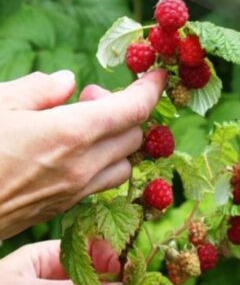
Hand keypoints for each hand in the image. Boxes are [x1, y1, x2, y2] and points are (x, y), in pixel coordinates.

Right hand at [0, 69, 165, 239]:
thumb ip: (36, 90)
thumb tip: (68, 82)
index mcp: (70, 134)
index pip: (132, 111)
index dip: (151, 90)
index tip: (157, 75)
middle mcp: (82, 167)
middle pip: (134, 137)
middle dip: (124, 112)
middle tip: (90, 97)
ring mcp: (74, 192)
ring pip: (124, 164)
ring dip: (116, 142)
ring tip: (81, 126)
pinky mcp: (62, 209)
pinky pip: (101, 184)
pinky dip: (102, 163)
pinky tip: (71, 152)